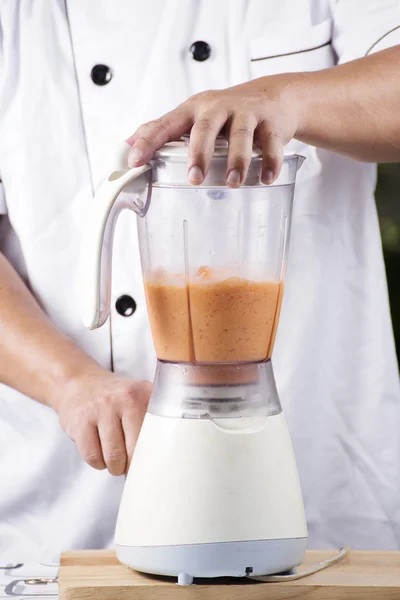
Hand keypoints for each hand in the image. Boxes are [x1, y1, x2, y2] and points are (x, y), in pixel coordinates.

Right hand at [56, 367, 151, 474]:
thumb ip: (156, 417)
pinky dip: (98, 462)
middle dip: (132, 466)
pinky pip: (92, 457)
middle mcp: (123, 398)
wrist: (80, 383)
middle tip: (131, 465)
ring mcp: (100, 409)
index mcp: (142, 394)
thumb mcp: (140, 397)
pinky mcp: (79, 422)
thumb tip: (168, 453)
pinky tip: (100, 452)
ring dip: (114, 466)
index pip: (154, 436)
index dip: (152, 458)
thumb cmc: (116, 399)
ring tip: (115, 458)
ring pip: (112, 458)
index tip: (152, 468)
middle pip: (133, 451)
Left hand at [126, 76, 299, 186]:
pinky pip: (271, 144)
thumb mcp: (192, 117)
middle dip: (199, 153)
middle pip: (205, 128)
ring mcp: (247, 114)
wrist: (272, 98)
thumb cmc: (225, 114)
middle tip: (194, 178)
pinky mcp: (271, 123)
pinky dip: (270, 163)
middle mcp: (218, 108)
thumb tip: (124, 147)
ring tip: (233, 183)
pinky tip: (265, 180)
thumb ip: (161, 131)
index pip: (165, 123)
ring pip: (240, 136)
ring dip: (237, 161)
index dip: (148, 141)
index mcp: (193, 109)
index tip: (135, 161)